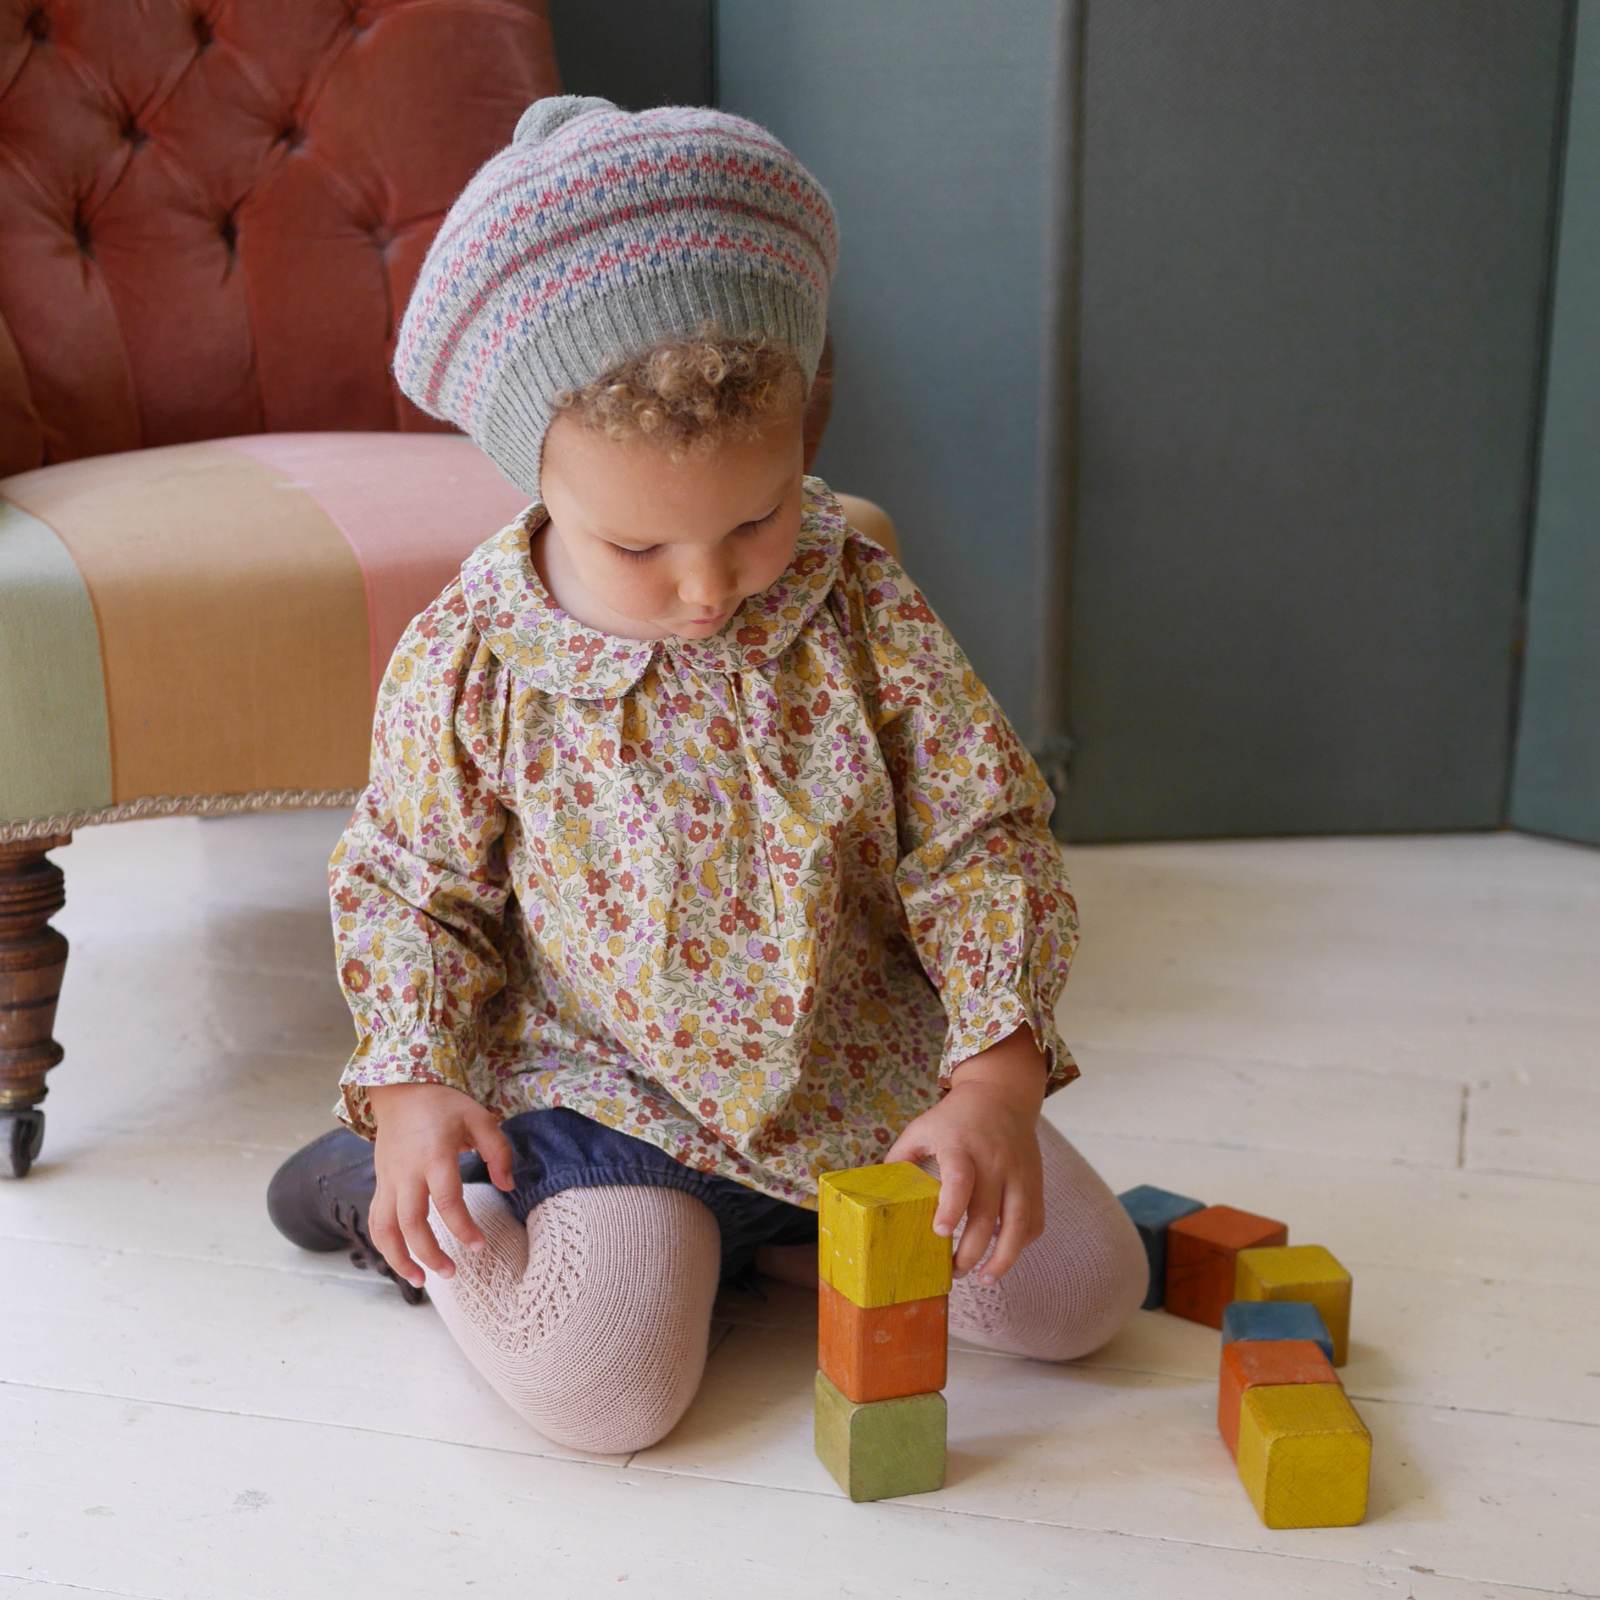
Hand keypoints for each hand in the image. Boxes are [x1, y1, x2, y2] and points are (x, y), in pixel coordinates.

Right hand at [367, 1082, 515, 1289]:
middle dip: (429, 1253)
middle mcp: (407, 1172)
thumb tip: (508, 1187)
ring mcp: (389, 1179)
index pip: (447, 1200)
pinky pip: (376, 1220)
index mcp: (434, 1155)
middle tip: (453, 1272)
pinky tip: (402, 1260)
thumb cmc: (444, 1105)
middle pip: (411, 1222)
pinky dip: (385, 1245)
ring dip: (399, 1258)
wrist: (400, 1091)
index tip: (478, 1246)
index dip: (462, 1227)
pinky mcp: (380, 1183)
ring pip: (385, 1228)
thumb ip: (498, 1152)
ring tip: (419, 1282)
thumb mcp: (479, 1117)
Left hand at [883, 1028, 1047, 1285]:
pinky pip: (1035, 1219)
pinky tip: (1005, 1254)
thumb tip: (877, 1195)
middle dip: (971, 1250)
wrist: (1001, 1095)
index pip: (960, 1178)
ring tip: (985, 1277)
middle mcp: (993, 1162)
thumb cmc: (954, 1118)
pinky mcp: (1035, 1182)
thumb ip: (900, 1159)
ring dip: (1004, 1257)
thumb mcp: (922, 1128)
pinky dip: (1022, 1243)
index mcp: (961, 1147)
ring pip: (1019, 1223)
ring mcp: (1018, 1173)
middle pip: (987, 1214)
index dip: (951, 1207)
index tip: (940, 1232)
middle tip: (954, 1271)